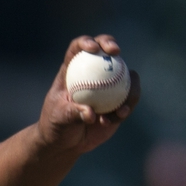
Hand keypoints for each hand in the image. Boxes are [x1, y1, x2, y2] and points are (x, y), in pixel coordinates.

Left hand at [36, 34, 140, 153]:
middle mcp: (91, 74)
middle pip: (103, 51)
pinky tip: (118, 116)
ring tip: (119, 105)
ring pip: (124, 75)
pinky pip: (128, 99)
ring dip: (127, 85)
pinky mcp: (118, 102)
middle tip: (116, 52)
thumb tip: (90, 113)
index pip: (77, 49)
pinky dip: (126, 106)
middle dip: (110, 44)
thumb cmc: (56, 126)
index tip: (93, 48)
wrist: (65, 142)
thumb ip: (73, 113)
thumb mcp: (60, 119)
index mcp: (71, 72)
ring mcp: (107, 87)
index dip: (85, 42)